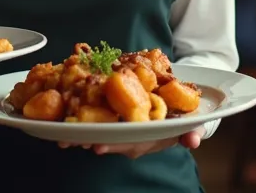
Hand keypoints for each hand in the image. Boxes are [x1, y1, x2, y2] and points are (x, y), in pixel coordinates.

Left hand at [59, 127, 202, 157]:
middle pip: (107, 140)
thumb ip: (192, 133)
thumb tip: (194, 141)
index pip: (127, 144)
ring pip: (99, 132)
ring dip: (80, 134)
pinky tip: (66, 116)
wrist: (178, 107)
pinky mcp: (114, 116)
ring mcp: (121, 128)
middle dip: (88, 141)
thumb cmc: (182, 118)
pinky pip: (97, 119)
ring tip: (61, 135)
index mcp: (146, 139)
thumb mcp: (191, 125)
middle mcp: (130, 137)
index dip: (113, 145)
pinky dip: (82, 118)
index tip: (97, 147)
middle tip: (69, 142)